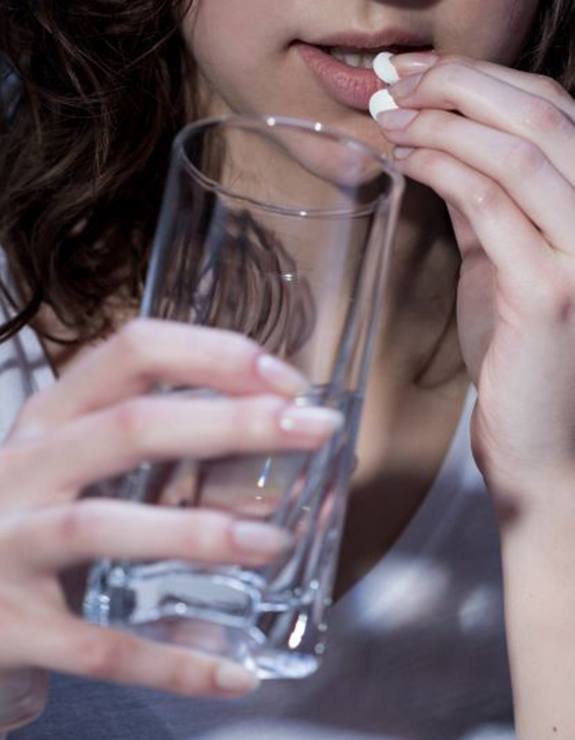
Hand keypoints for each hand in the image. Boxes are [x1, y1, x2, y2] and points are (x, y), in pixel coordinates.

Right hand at [0, 320, 340, 701]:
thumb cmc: (34, 518)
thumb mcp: (75, 463)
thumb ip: (155, 451)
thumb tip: (282, 460)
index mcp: (52, 418)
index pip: (133, 351)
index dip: (214, 355)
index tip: (284, 380)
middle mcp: (25, 469)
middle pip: (131, 426)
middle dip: (232, 422)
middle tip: (313, 430)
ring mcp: (11, 546)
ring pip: (105, 527)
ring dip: (200, 533)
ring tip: (274, 544)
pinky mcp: (13, 628)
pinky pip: (100, 647)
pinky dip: (173, 660)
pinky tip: (234, 671)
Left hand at [374, 52, 574, 510]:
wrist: (541, 444)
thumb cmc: (520, 359)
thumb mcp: (502, 267)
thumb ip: (486, 209)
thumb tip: (446, 148)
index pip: (553, 111)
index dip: (484, 81)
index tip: (419, 76)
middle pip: (541, 114)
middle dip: (458, 85)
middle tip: (396, 84)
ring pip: (518, 150)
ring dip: (443, 121)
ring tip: (390, 117)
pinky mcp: (551, 291)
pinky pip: (489, 204)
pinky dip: (441, 168)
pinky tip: (404, 160)